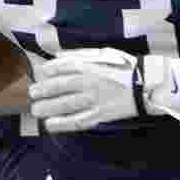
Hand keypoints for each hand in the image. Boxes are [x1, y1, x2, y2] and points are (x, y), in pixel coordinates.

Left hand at [30, 48, 179, 132]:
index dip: (48, 71)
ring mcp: (94, 100)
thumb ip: (79, 55)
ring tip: (36, 110)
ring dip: (47, 108)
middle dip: (42, 91)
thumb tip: (57, 56)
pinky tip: (50, 125)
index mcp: (90, 66)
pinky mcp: (100, 115)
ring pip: (65, 105)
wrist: (146, 85)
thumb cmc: (124, 67)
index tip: (41, 73)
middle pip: (59, 87)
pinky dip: (62, 124)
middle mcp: (89, 83)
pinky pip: (78, 121)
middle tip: (32, 94)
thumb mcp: (102, 53)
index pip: (62, 67)